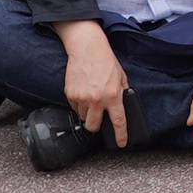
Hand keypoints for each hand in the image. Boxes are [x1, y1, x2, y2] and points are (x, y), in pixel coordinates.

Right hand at [61, 26, 130, 145]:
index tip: (121, 143)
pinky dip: (79, 104)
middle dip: (96, 126)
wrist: (87, 49)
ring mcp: (82, 98)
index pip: (118, 121)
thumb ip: (122, 92)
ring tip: (91, 100)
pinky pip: (75, 107)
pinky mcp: (70, 94)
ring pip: (83, 117)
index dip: (120, 135)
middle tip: (98, 119)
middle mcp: (97, 99)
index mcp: (113, 95)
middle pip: (93, 126)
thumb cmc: (106, 61)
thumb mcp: (121, 77)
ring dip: (87, 113)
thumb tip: (122, 105)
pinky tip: (83, 93)